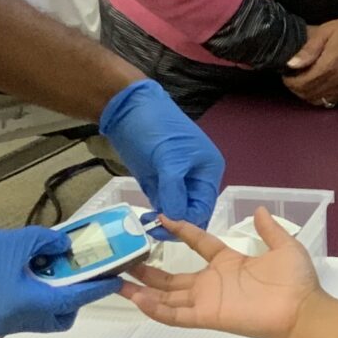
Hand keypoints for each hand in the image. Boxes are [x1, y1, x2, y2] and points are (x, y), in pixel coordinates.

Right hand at [0, 224, 107, 333]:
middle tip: (75, 272)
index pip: (73, 300)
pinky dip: (27, 298)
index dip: (96, 289)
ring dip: (48, 297)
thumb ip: (45, 243)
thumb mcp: (13, 241)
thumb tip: (63, 246)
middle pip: (57, 317)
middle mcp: (14, 321)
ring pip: (36, 316)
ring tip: (46, 268)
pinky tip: (21, 274)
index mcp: (25, 304)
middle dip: (72, 299)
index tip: (113, 280)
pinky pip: (16, 313)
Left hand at [100, 79, 225, 221]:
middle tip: (153, 228)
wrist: (129, 108)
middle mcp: (196, 179)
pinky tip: (145, 217)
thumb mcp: (169, 159)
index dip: (188, 220)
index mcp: (208, 171)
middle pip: (192, 212)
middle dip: (176, 223)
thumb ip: (174, 191)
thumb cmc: (157, 128)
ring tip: (146, 222)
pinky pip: (162, 205)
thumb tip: (175, 219)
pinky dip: (155, 214)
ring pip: (176, 211)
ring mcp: (176, 181)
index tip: (166, 226)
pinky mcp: (158, 182)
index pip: (204, 206)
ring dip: (164, 221)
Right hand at [124, 213, 320, 337]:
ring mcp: (207, 300)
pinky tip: (137, 299)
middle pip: (171, 278)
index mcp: (228, 263)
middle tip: (122, 259)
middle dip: (146, 271)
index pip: (198, 244)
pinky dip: (156, 309)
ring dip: (142, 291)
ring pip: (166, 297)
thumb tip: (260, 210)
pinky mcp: (206, 316)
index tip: (161, 218)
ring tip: (116, 281)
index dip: (181, 231)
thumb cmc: (294, 281)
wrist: (302, 310)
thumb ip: (268, 229)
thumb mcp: (283, 246)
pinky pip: (176, 315)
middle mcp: (212, 282)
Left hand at [285, 17, 337, 105]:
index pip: (301, 83)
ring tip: (305, 82)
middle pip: (308, 94)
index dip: (289, 82)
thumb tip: (290, 65)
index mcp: (329, 65)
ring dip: (308, 94)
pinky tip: (321, 85)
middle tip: (293, 79)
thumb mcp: (325, 32)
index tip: (285, 74)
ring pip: (320, 100)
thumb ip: (308, 50)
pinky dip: (323, 96)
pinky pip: (334, 100)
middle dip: (296, 89)